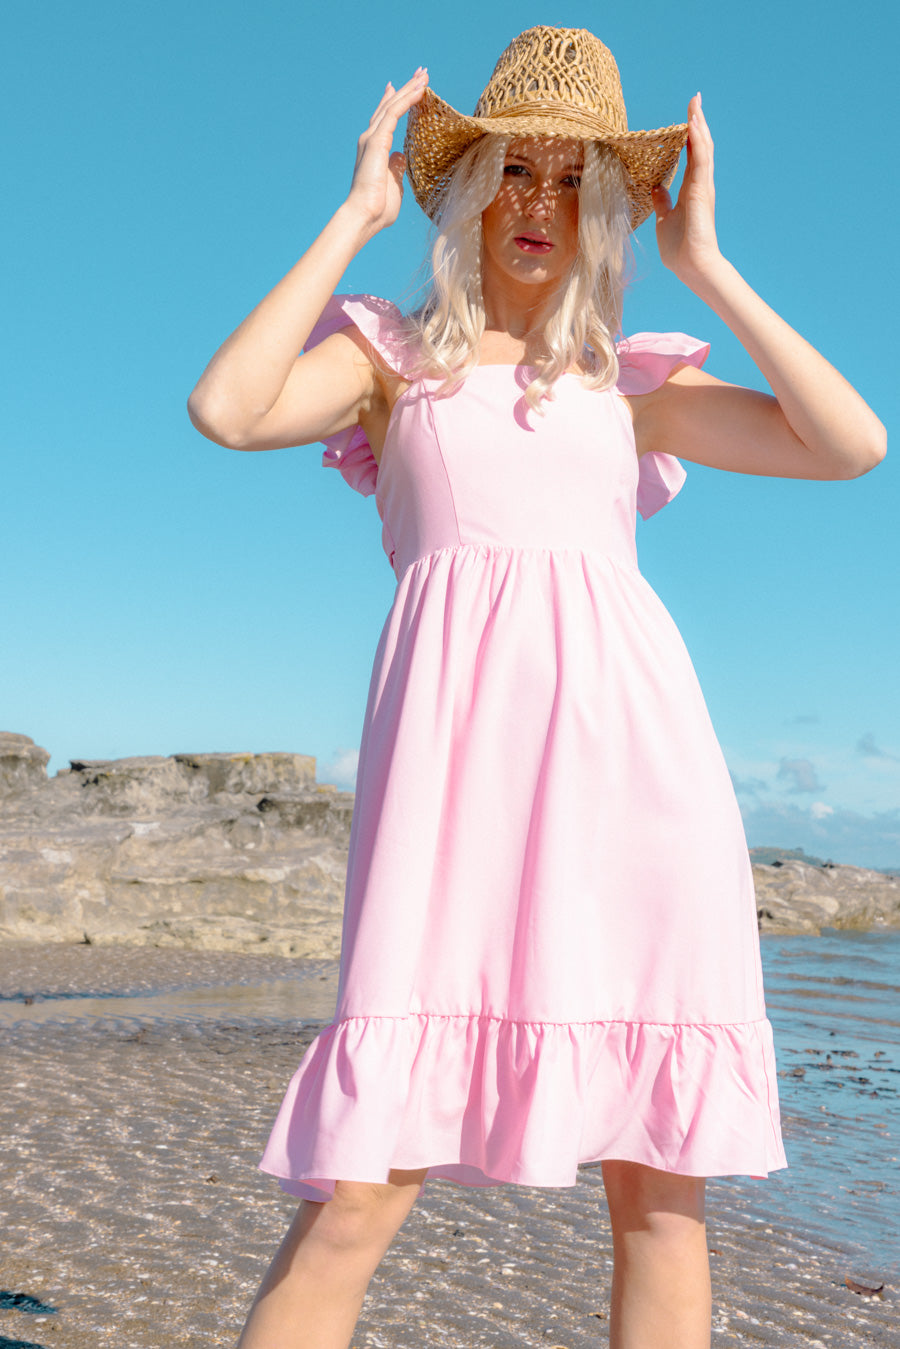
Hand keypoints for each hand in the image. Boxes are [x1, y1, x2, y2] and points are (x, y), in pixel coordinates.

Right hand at [345, 70, 428, 234]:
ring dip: (409, 88)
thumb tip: (400, 156)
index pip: (385, 118)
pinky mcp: (377, 140)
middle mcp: (370, 139)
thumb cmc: (378, 208)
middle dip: (406, 88)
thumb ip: (396, 168)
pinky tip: (420, 89)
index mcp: (374, 149)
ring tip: (424, 74)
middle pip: (391, 106)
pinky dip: (408, 99)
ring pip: (394, 105)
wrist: (364, 215)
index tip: (403, 87)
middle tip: (420, 73)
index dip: (395, 101)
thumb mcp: (392, 183)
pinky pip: (395, 113)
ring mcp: (372, 138)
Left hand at [652, 93, 722, 285]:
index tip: (687, 117)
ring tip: (695, 104)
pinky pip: (700, 159)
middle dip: (697, 122)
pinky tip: (694, 124)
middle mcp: (699, 184)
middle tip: (695, 101)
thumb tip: (656, 188)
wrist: (691, 265)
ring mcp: (702, 186)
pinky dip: (698, 140)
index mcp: (690, 190)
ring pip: (702, 148)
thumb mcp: (664, 219)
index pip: (690, 156)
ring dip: (699, 125)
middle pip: (699, 146)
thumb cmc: (679, 248)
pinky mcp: (701, 190)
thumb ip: (662, 202)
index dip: (689, 136)